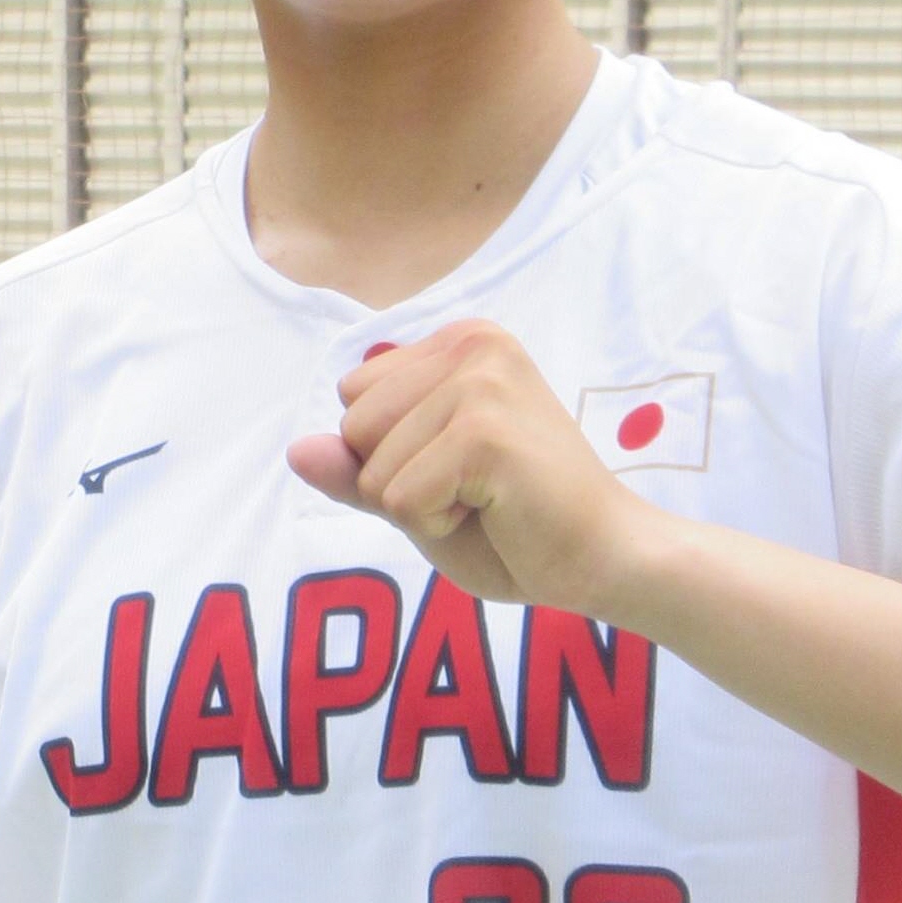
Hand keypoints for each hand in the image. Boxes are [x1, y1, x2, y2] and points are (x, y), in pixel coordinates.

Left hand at [288, 321, 652, 612]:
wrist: (605, 559)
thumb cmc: (516, 528)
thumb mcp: (417, 494)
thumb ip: (357, 470)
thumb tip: (296, 450)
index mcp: (460, 343)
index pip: (353, 399)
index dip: (390, 456)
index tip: (463, 468)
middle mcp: (472, 345)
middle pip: (353, 427)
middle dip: (397, 480)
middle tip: (477, 490)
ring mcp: (481, 384)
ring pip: (372, 467)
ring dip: (419, 506)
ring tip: (489, 500)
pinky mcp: (485, 433)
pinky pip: (399, 501)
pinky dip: (436, 526)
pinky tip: (497, 513)